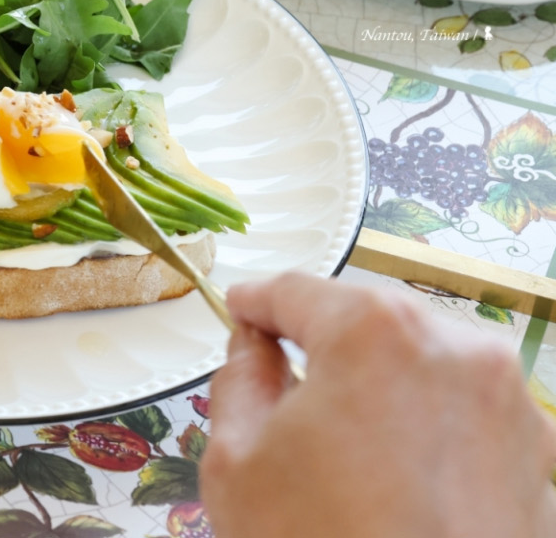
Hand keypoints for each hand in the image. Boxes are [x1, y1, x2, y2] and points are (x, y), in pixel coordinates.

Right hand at [201, 274, 555, 537]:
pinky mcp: (536, 454)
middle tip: (279, 380)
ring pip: (420, 358)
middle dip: (322, 339)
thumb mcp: (237, 462)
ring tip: (337, 440)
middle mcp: (456, 348)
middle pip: (367, 315)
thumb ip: (238, 379)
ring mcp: (508, 401)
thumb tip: (252, 349)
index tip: (240, 314)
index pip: (297, 290)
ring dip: (377, 379)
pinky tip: (390, 473)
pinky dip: (424, 422)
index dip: (255, 302)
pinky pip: (463, 409)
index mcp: (374, 333)